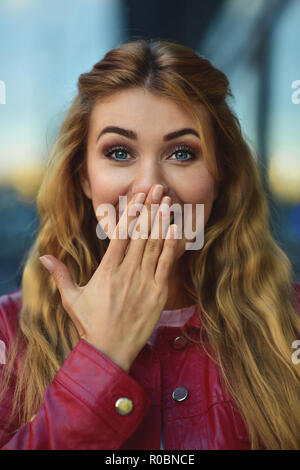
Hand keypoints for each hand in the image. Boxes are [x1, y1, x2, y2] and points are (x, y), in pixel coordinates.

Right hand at [39, 184, 178, 371]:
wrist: (109, 350)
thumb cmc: (90, 324)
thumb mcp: (71, 299)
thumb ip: (60, 275)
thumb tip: (44, 257)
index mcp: (107, 270)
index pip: (120, 234)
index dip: (130, 211)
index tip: (137, 195)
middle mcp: (126, 272)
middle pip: (140, 234)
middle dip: (149, 208)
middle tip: (157, 187)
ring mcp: (144, 282)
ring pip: (154, 245)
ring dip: (161, 221)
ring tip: (167, 201)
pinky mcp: (158, 293)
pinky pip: (166, 265)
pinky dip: (172, 246)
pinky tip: (177, 228)